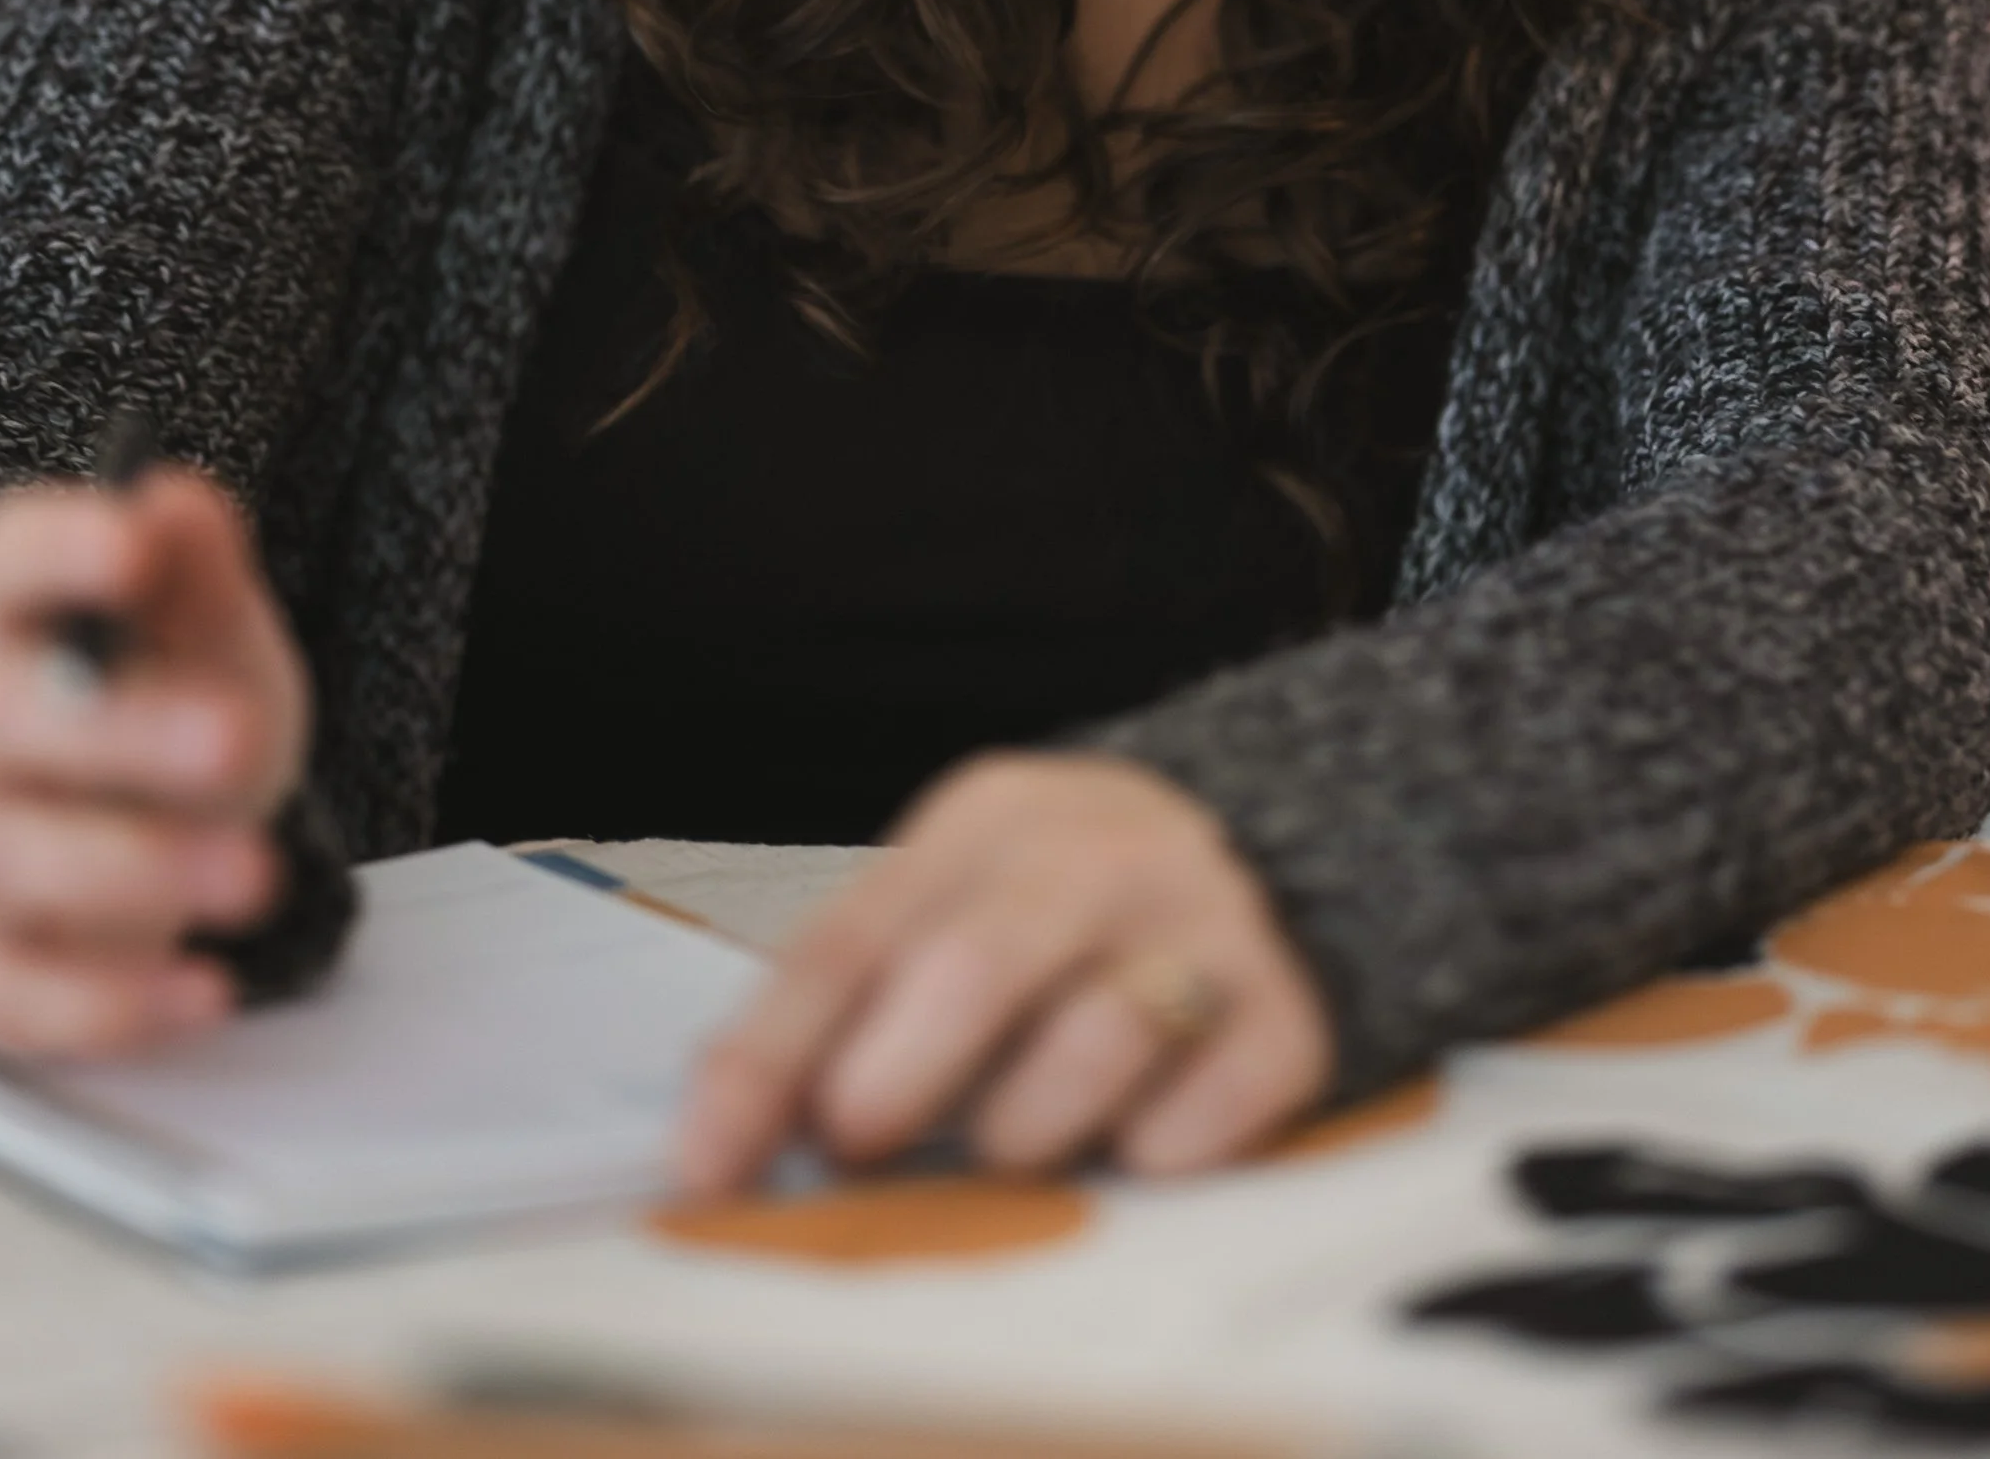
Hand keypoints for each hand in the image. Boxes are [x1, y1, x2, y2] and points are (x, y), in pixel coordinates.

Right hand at [0, 468, 310, 1058]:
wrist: (171, 813)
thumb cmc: (179, 697)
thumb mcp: (212, 622)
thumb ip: (198, 562)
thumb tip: (176, 502)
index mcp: (20, 617)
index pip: (6, 561)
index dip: (60, 547)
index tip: (134, 546)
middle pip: (4, 726)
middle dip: (122, 737)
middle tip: (235, 742)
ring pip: (9, 864)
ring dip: (137, 872)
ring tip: (255, 874)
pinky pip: (13, 995)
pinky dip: (107, 1005)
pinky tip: (204, 988)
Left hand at [674, 754, 1333, 1189]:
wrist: (1261, 854)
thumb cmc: (1055, 920)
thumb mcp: (946, 915)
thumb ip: (848, 1011)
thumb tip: (726, 1146)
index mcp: (986, 820)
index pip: (850, 939)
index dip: (767, 1059)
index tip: (706, 1168)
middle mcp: (1099, 850)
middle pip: (978, 960)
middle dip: (900, 1075)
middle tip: (858, 1149)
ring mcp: (1204, 922)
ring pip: (1103, 1027)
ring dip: (1032, 1122)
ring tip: (1011, 1150)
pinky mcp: (1282, 1012)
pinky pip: (1217, 1100)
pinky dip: (1164, 1147)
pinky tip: (1139, 1149)